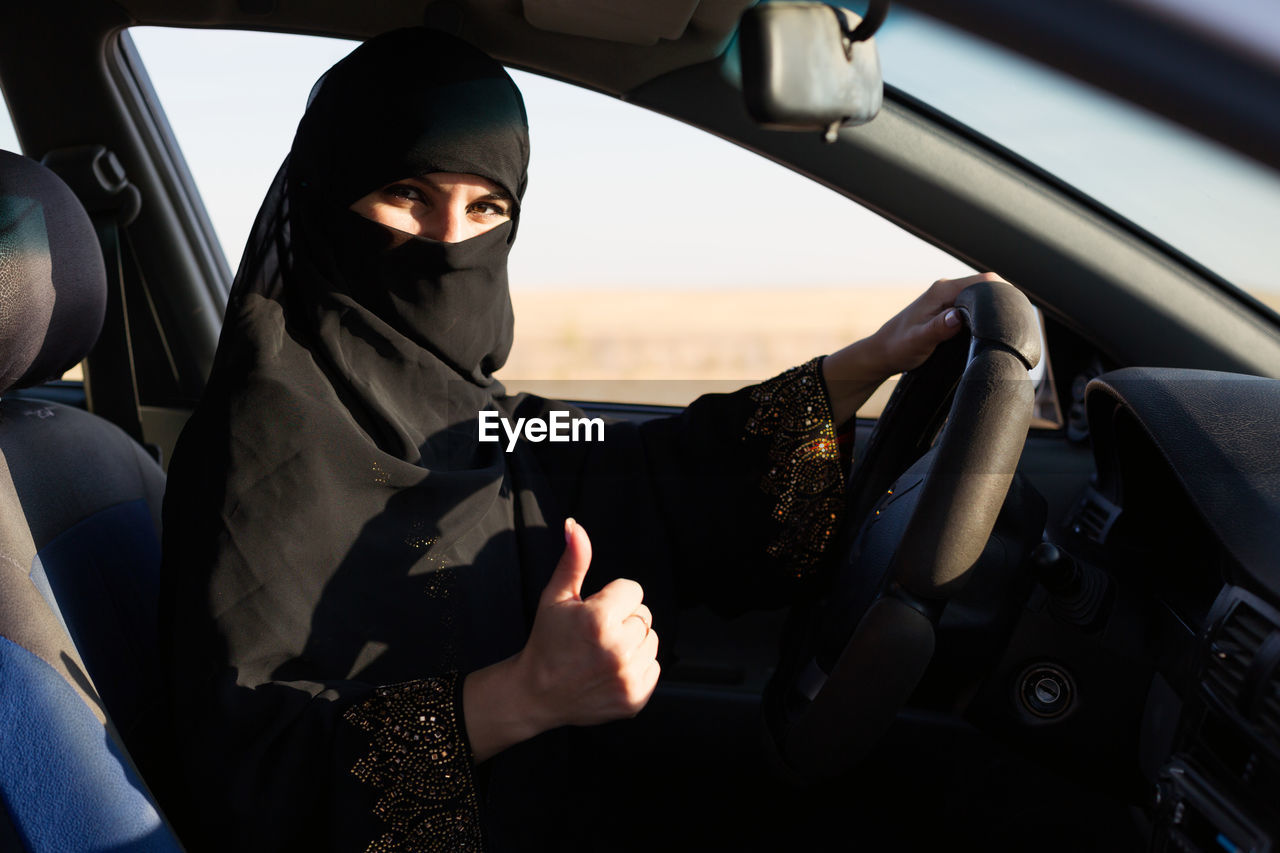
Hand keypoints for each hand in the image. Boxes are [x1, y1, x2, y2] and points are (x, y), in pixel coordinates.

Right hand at [462, 519, 658, 761]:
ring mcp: (627, 676)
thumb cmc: (547, 640)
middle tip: (596, 635)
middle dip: (624, 620)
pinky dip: (637, 667)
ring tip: (603, 652)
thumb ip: (573, 560)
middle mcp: (617, 649)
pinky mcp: (634, 698)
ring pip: (652, 640)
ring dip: (633, 643)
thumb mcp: (555, 597)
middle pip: (645, 615)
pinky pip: (655, 666)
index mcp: (599, 619)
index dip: (612, 598)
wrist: (537, 694)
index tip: (593, 613)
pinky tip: (611, 671)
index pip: (633, 590)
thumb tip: (574, 525)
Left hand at [822, 272, 1006, 423]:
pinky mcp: (948, 309)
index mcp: (942, 291)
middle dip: (1001, 300)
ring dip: (993, 307)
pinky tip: (990, 326)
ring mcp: (947, 299)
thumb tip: (957, 318)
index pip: (983, 281)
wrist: (882, 353)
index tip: (1013, 311)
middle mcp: (946, 290)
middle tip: (1013, 322)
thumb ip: (939, 328)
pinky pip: (973, 304)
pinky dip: (984, 312)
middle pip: (986, 286)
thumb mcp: (919, 341)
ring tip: (1005, 325)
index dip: (1002, 293)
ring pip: (980, 296)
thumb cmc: (898, 347)